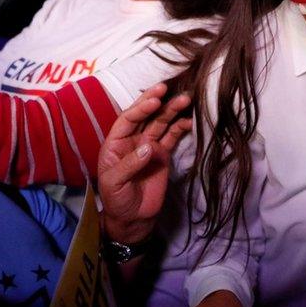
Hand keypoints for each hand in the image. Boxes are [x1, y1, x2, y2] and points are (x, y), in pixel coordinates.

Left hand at [98, 83, 191, 243]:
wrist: (132, 218)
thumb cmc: (116, 200)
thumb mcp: (115, 183)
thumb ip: (129, 164)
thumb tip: (148, 147)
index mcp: (116, 142)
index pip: (128, 119)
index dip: (140, 108)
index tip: (155, 99)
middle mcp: (132, 139)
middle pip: (146, 116)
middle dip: (157, 101)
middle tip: (169, 88)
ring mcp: (149, 145)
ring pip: (161, 122)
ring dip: (172, 110)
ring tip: (186, 99)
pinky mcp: (163, 154)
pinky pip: (173, 136)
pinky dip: (181, 127)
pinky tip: (190, 120)